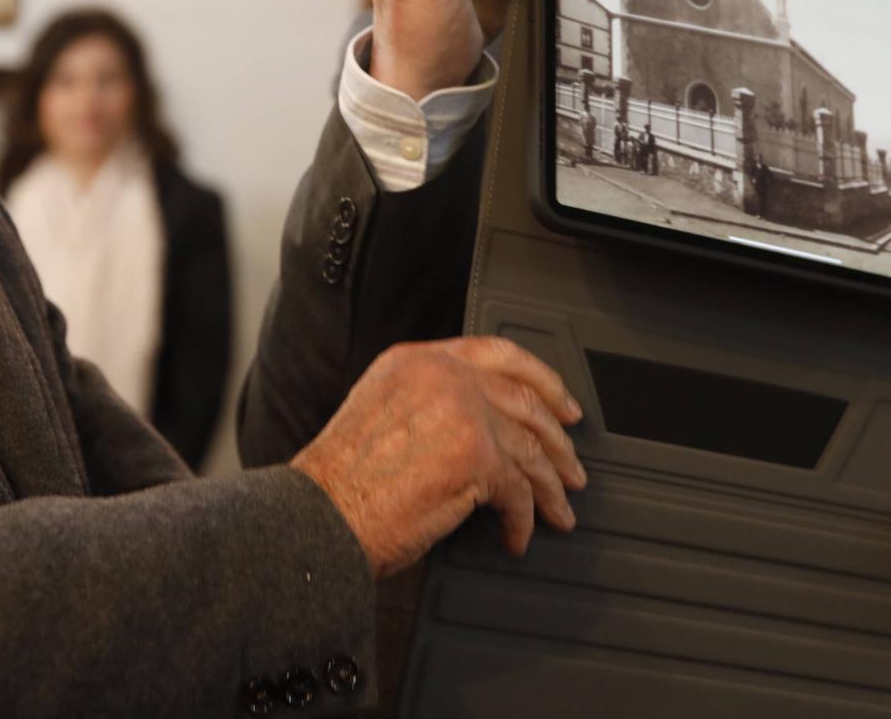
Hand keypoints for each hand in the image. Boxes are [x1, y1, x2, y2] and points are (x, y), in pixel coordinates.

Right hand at [290, 336, 586, 578]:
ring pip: (530, 446)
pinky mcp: (476, 456)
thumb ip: (429, 403)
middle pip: (524, 400)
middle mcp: (442, 375)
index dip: (540, 379)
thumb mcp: (380, 412)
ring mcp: (463, 411)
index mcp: (417, 360)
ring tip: (558, 510)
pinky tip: (517, 536)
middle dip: (556, 439)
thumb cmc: (339, 484)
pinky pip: (519, 490)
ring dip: (549, 485)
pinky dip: (524, 519)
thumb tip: (483, 427)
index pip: (497, 353)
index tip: (561, 404)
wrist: (319, 518)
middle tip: (570, 466)